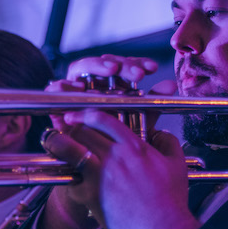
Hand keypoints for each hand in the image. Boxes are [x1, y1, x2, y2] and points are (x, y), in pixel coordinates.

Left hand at [37, 55, 177, 228]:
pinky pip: (70, 177)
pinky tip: (63, 171)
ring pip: (70, 148)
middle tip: (66, 130)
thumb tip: (158, 132)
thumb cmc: (169, 201)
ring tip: (53, 142)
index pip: (103, 119)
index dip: (86, 114)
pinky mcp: (90, 195)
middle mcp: (115, 157)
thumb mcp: (176, 164)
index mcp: (134, 147)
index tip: (78, 115)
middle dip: (72, 128)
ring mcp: (100, 175)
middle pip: (83, 131)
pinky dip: (65, 172)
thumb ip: (167, 142)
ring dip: (58, 142)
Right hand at [46, 55, 162, 130]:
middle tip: (136, 73)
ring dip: (96, 66)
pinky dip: (66, 84)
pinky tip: (80, 86)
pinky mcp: (57, 101)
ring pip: (81, 68)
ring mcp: (75, 90)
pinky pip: (57, 87)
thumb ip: (151, 102)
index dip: (136, 63)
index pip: (123, 66)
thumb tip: (170, 85)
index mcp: (111, 83)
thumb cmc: (113, 140)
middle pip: (104, 63)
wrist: (92, 165)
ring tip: (112, 70)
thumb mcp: (136, 120)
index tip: (150, 68)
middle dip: (121, 65)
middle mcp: (93, 83)